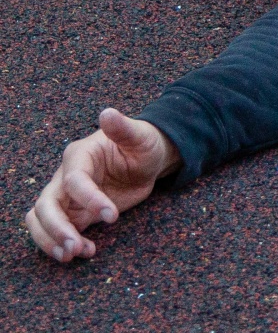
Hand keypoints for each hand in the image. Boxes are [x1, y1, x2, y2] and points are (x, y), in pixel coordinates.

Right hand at [23, 108, 177, 263]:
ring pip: (41, 220)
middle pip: (45, 205)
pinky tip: (84, 251)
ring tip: (75, 254)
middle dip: (56, 228)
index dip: (88, 200)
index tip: (112, 217)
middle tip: (75, 247)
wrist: (147, 159)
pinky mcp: (74, 213)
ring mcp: (67, 197)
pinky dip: (62, 244)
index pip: (73, 182)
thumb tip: (107, 113)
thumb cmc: (143, 144)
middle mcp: (65, 177)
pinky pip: (56, 231)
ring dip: (52, 240)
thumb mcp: (140, 135)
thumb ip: (123, 127)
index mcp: (79, 156)